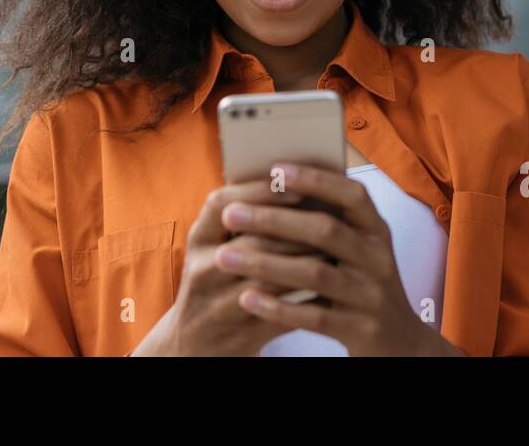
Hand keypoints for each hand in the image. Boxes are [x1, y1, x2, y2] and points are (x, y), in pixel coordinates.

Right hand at [130, 178, 314, 355]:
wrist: (193, 344)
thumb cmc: (215, 282)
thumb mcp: (214, 247)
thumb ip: (246, 220)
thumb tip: (298, 185)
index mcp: (199, 239)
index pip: (222, 203)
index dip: (258, 192)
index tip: (295, 186)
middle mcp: (202, 270)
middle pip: (254, 243)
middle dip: (297, 231)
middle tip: (332, 219)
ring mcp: (218, 306)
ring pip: (270, 281)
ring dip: (306, 264)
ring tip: (335, 250)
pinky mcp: (240, 335)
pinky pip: (280, 316)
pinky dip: (306, 301)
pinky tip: (327, 289)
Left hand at [216, 162, 463, 355]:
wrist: (400, 344)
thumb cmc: (363, 285)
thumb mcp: (359, 250)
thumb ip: (329, 222)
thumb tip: (274, 186)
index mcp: (376, 231)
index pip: (351, 195)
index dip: (316, 180)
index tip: (275, 169)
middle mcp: (378, 258)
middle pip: (326, 231)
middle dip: (274, 220)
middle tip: (231, 215)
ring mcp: (372, 295)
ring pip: (315, 273)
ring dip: (266, 263)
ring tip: (225, 257)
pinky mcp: (362, 329)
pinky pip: (315, 316)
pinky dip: (279, 307)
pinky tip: (248, 299)